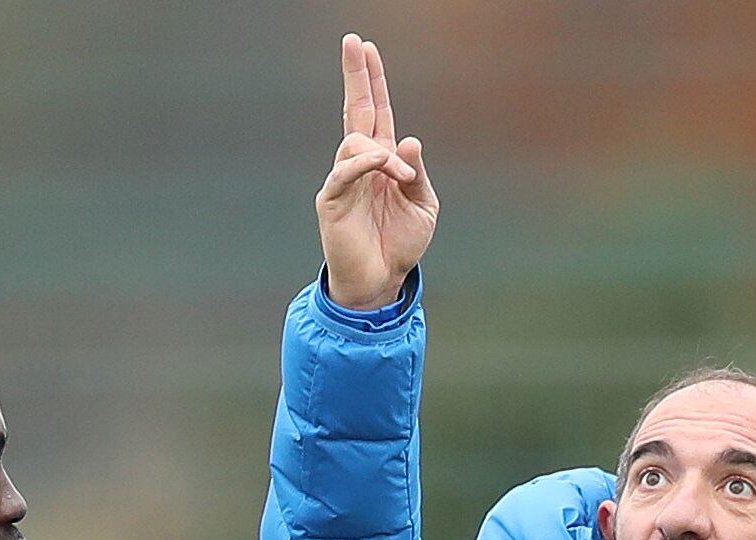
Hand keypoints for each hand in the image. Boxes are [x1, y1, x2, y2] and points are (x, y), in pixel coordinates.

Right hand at [316, 34, 437, 311]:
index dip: (372, 81)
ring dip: (383, 153)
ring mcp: (344, 181)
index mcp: (383, 161)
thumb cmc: (401, 244)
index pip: (375, 111)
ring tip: (402, 178)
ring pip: (355, 143)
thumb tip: (409, 140)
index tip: (367, 48)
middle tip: (353, 42)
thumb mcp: (423, 205)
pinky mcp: (332, 200)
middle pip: (355, 110)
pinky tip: (384, 166)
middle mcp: (361, 165)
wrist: (382, 281)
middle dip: (355, 77)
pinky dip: (366, 164)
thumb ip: (417, 173)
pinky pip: (345, 172)